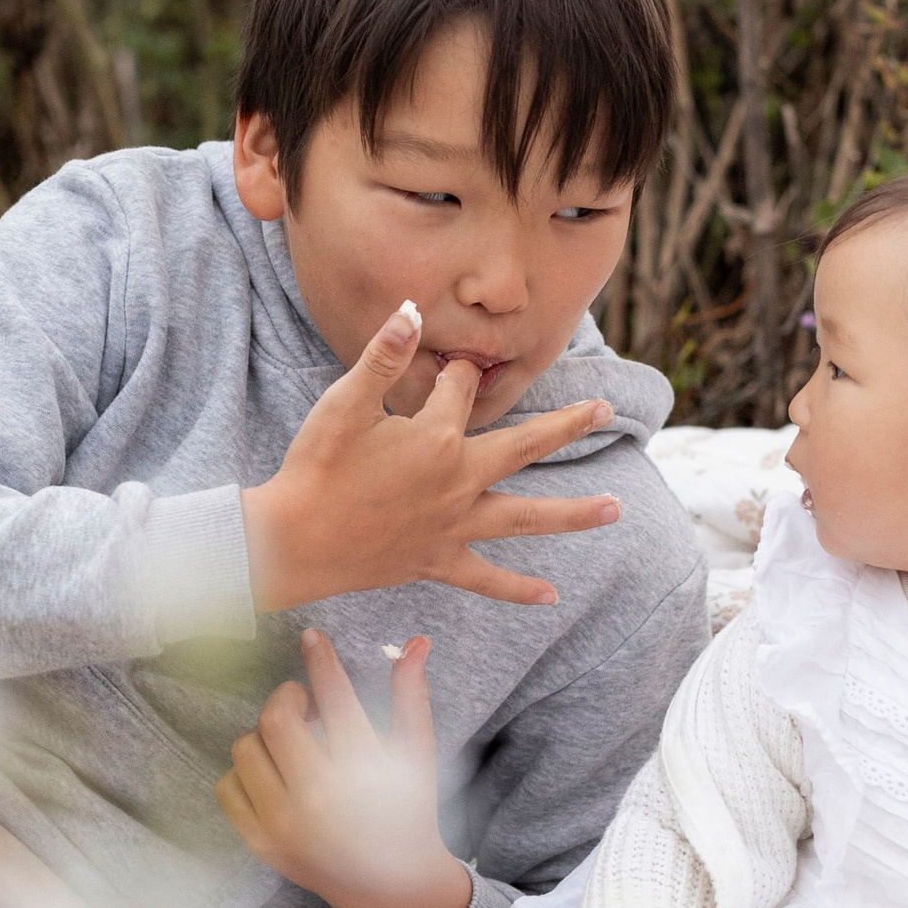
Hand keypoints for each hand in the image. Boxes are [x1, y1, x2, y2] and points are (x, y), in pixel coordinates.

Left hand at [216, 633, 470, 907]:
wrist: (391, 885)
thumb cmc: (406, 810)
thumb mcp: (416, 753)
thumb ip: (411, 696)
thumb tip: (416, 641)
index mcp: (365, 770)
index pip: (333, 695)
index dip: (320, 658)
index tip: (311, 637)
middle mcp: (321, 798)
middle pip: (277, 719)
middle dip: (287, 698)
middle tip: (302, 702)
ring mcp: (285, 825)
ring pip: (246, 748)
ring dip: (265, 735)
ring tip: (291, 744)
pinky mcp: (261, 844)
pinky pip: (227, 787)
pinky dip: (245, 772)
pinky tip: (273, 774)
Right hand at [243, 299, 621, 612]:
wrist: (291, 542)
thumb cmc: (314, 468)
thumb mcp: (345, 404)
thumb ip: (383, 357)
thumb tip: (413, 311)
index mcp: (436, 437)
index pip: (461, 389)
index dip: (456, 371)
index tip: (452, 363)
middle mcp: (457, 481)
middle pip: (524, 447)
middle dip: (567, 426)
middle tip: (605, 410)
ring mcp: (452, 525)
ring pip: (525, 518)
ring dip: (573, 513)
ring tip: (616, 508)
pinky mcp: (437, 561)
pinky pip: (486, 579)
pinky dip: (517, 589)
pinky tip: (550, 596)